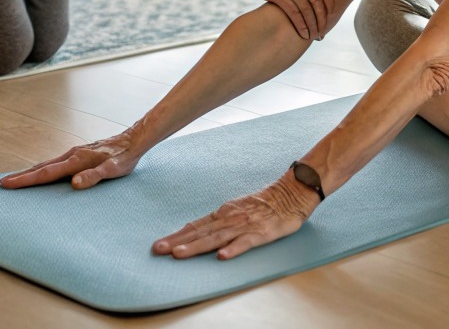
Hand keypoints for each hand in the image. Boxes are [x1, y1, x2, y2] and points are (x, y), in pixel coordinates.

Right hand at [0, 130, 142, 189]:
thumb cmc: (124, 157)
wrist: (133, 140)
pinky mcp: (78, 154)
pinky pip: (55, 163)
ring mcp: (73, 154)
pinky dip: (42, 169)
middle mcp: (71, 155)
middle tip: (2, 184)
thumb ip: (94, 177)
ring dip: (30, 172)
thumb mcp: (113, 171)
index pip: (45, 173)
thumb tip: (74, 184)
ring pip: (47, 164)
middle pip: (41, 167)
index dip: (25, 180)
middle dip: (21, 176)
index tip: (6, 183)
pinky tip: (42, 173)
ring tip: (15, 180)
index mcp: (76, 161)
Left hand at [152, 172, 318, 259]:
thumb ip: (219, 221)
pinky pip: (245, 243)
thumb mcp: (238, 209)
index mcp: (223, 213)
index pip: (195, 226)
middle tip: (157, 249)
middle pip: (200, 232)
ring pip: (216, 238)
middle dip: (177, 241)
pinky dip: (232, 249)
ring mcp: (244, 226)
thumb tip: (196, 229)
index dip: (176, 235)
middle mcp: (229, 219)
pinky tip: (221, 256)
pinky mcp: (261, 233)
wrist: (292, 193)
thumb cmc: (264, 204)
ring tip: (179, 254)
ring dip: (196, 246)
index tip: (158, 244)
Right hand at [239, 0, 333, 39]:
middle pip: (317, 1)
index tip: (330, 16)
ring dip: (312, 24)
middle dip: (322, 18)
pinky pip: (293, 12)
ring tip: (314, 35)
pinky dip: (300, 24)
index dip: (330, 4)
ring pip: (306, 9)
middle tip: (323, 31)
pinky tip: (302, 33)